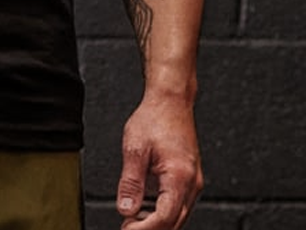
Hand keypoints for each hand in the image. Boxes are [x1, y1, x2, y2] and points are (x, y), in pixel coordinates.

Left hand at [116, 95, 202, 229]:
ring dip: (156, 222)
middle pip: (173, 222)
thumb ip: (130, 182)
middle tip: (127, 227)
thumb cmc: (155, 117)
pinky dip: (162, 211)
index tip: (126, 229)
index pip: (164, 218)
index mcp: (179, 177)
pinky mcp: (189, 178)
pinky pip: (178, 204)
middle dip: (150, 229)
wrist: (171, 101)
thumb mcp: (135, 148)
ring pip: (178, 216)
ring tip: (132, 219)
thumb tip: (125, 209)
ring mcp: (193, 182)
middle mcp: (191, 183)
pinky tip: (145, 208)